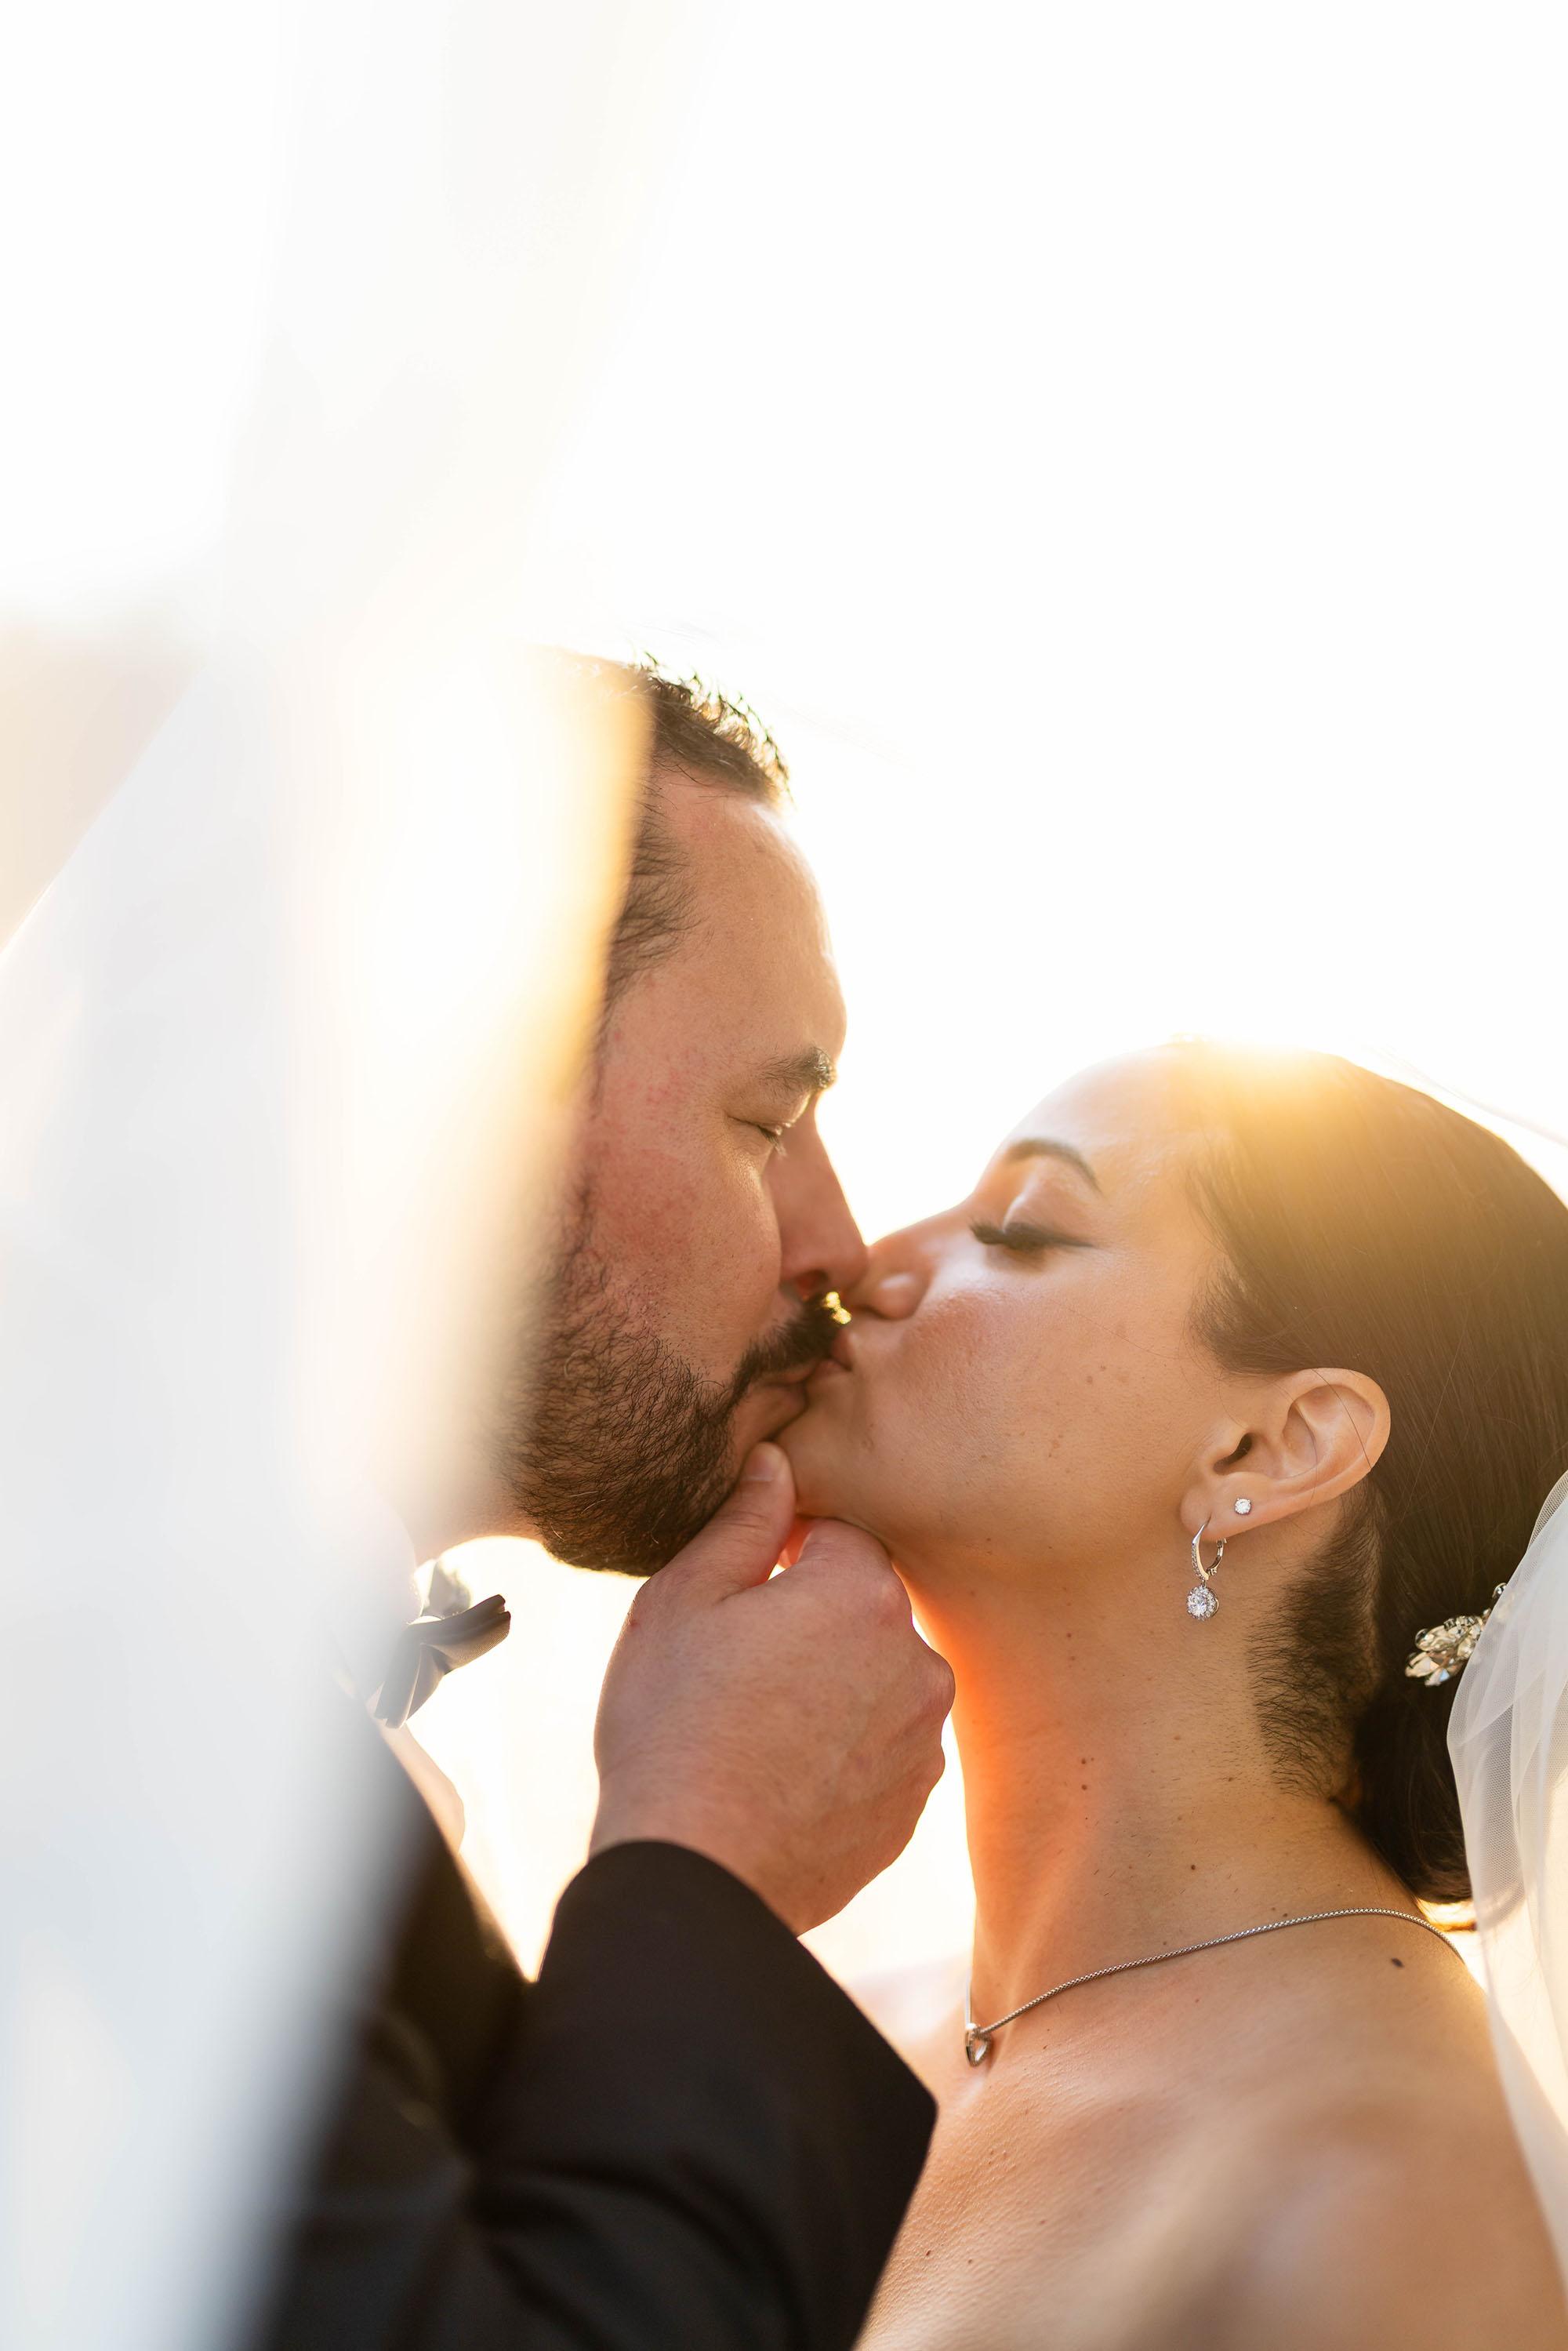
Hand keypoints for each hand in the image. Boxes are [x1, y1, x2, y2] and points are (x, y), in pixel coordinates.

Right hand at [589, 1442, 953, 1933]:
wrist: (695, 1871)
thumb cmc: (673, 1726)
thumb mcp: (684, 1600)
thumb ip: (743, 1521)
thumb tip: (777, 1462)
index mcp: (862, 1593)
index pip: (843, 1533)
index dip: (789, 1550)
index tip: (744, 1587)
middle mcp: (917, 1660)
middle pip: (867, 1607)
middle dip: (815, 1617)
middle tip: (740, 1661)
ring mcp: (922, 1739)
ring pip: (879, 1678)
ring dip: (835, 1683)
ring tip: (759, 1724)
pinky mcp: (912, 1804)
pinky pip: (882, 1746)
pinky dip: (844, 1748)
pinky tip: (783, 1770)